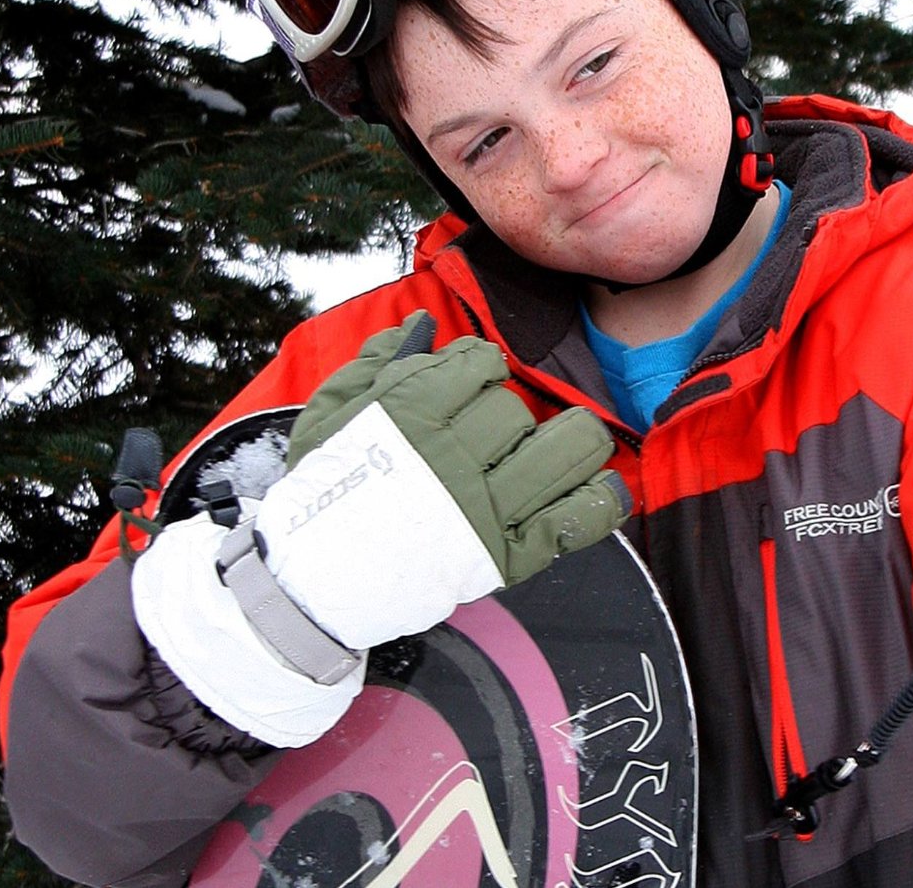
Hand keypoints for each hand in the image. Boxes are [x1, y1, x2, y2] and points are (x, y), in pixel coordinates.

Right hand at [133, 311, 629, 746]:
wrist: (309, 584)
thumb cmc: (322, 492)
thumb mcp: (330, 416)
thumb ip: (376, 364)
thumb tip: (420, 327)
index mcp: (409, 414)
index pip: (480, 364)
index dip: (482, 366)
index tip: (476, 380)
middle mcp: (452, 457)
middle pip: (516, 410)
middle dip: (511, 411)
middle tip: (500, 429)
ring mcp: (482, 509)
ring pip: (562, 453)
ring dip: (576, 441)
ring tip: (575, 440)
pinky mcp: (503, 557)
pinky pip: (571, 522)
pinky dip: (597, 502)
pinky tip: (604, 486)